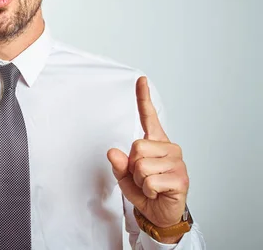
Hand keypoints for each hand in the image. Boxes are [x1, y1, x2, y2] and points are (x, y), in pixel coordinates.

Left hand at [107, 77, 188, 241]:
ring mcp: (177, 163)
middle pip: (136, 146)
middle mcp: (169, 148)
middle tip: (143, 178)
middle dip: (133, 167)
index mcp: (155, 143)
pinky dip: (147, 190)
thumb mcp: (125, 176)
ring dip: (140, 180)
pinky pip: (150, 181)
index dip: (143, 98)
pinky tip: (158, 193)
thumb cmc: (145, 191)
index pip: (148, 117)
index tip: (141, 79)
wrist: (160, 214)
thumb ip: (118, 164)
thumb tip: (112, 152)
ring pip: (141, 165)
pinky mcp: (181, 178)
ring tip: (151, 186)